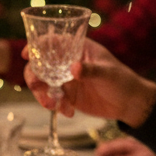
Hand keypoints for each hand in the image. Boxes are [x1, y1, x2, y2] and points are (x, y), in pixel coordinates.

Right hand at [23, 38, 155, 125]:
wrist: (129, 104)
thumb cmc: (122, 80)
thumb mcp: (108, 73)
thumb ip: (90, 70)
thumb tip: (73, 68)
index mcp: (77, 49)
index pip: (52, 42)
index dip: (36, 46)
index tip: (27, 54)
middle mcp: (67, 63)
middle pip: (40, 65)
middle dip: (33, 75)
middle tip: (37, 85)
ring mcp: (65, 80)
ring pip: (42, 84)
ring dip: (41, 95)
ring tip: (51, 105)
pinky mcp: (67, 96)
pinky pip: (53, 100)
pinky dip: (56, 107)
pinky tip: (69, 112)